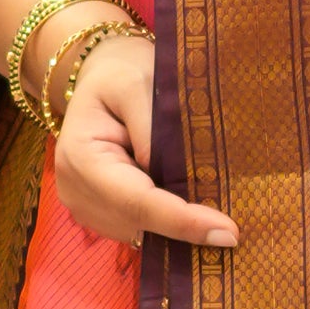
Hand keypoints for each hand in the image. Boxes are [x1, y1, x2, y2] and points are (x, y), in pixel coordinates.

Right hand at [50, 25, 238, 251]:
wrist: (100, 80)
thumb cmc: (121, 74)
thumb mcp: (137, 83)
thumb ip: (153, 126)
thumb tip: (175, 178)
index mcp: (81, 157)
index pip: (137, 201)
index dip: (182, 221)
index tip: (227, 232)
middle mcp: (75, 191)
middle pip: (139, 224)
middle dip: (186, 231)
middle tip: (235, 232)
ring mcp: (84, 208)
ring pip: (140, 234)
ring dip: (178, 232)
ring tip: (218, 223)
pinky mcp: (100, 215)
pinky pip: (138, 230)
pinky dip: (167, 226)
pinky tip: (196, 217)